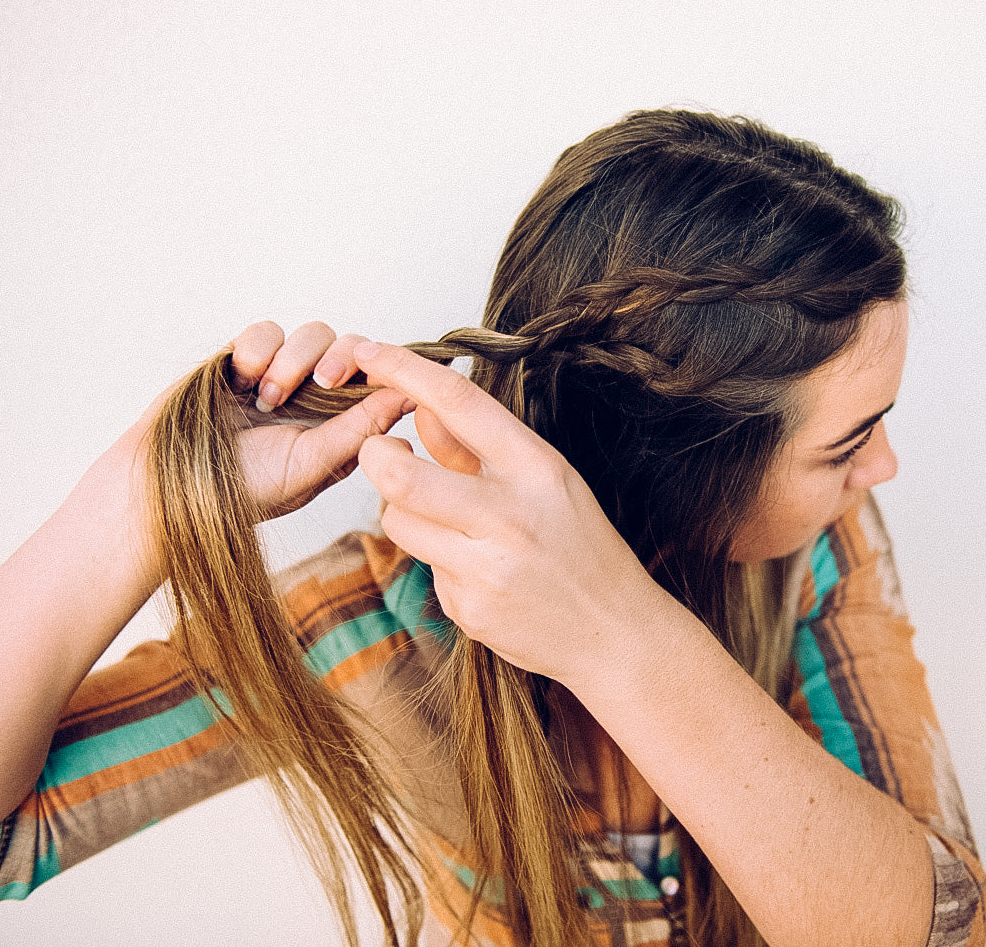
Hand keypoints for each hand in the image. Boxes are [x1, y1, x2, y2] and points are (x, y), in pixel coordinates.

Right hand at [117, 321, 413, 526]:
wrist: (165, 486)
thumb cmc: (242, 489)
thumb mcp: (312, 464)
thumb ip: (360, 428)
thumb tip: (411, 399)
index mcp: (343, 426)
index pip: (381, 379)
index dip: (385, 368)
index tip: (375, 374)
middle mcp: (318, 398)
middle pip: (352, 346)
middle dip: (341, 357)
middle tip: (323, 382)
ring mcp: (280, 376)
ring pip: (312, 333)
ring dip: (293, 360)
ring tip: (267, 399)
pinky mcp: (242, 359)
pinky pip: (266, 330)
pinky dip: (258, 350)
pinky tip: (243, 382)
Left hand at [352, 340, 676, 690]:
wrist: (615, 633)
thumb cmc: (583, 548)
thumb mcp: (545, 481)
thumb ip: (477, 449)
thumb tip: (421, 410)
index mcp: (536, 467)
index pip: (459, 403)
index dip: (404, 370)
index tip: (371, 353)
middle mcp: (510, 514)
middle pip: (401, 473)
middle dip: (373, 456)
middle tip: (379, 453)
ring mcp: (486, 566)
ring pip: (397, 521)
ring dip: (402, 513)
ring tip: (443, 522)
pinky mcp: (468, 608)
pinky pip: (424, 569)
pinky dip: (439, 563)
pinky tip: (479, 573)